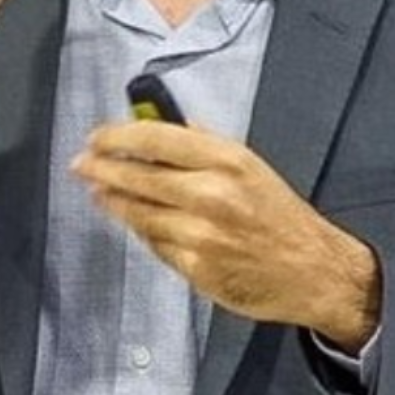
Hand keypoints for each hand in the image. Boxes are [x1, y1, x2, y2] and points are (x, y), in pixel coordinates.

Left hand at [71, 121, 379, 350]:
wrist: (313, 269)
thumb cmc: (280, 213)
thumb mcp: (250, 164)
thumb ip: (206, 144)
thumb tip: (162, 125)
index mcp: (226, 159)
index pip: (156, 138)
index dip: (118, 136)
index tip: (97, 137)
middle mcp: (210, 194)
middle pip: (139, 176)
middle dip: (103, 168)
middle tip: (81, 163)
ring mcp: (200, 234)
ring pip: (139, 213)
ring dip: (112, 200)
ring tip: (96, 190)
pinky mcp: (195, 267)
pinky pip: (154, 243)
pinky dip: (139, 229)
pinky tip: (127, 219)